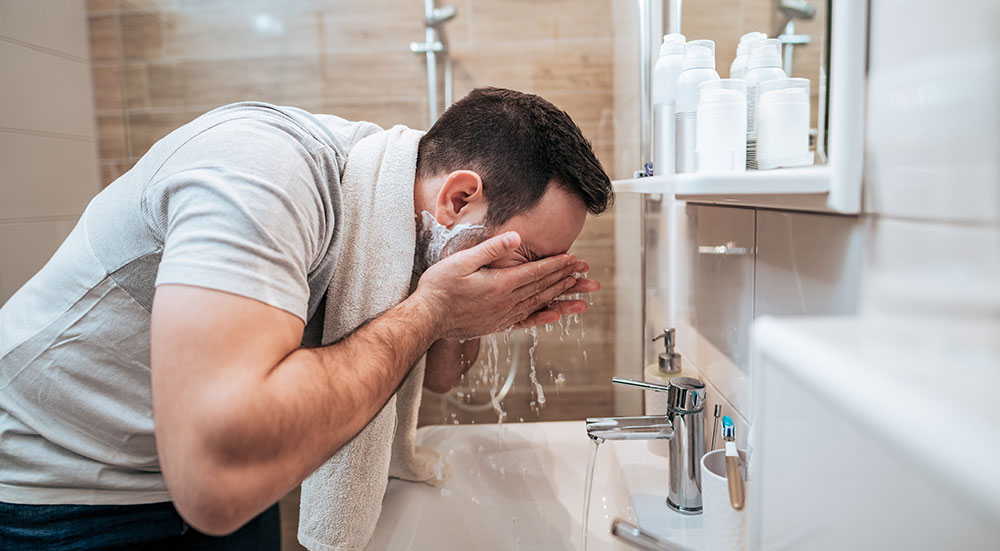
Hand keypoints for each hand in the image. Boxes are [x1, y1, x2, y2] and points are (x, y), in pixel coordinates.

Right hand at [414, 231, 585, 339]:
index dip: (556, 264)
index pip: (536, 272)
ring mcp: (503, 316)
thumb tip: (516, 237)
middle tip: (583, 271)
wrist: (427, 318)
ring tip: (576, 289)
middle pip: (542, 288)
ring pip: (538, 304)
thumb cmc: (439, 287)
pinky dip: (544, 316)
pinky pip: (527, 320)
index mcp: (501, 285)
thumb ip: (491, 249)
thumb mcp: (462, 261)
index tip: (573, 258)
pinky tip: (554, 316)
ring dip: (559, 295)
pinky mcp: (497, 325)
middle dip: (564, 277)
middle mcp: (507, 303)